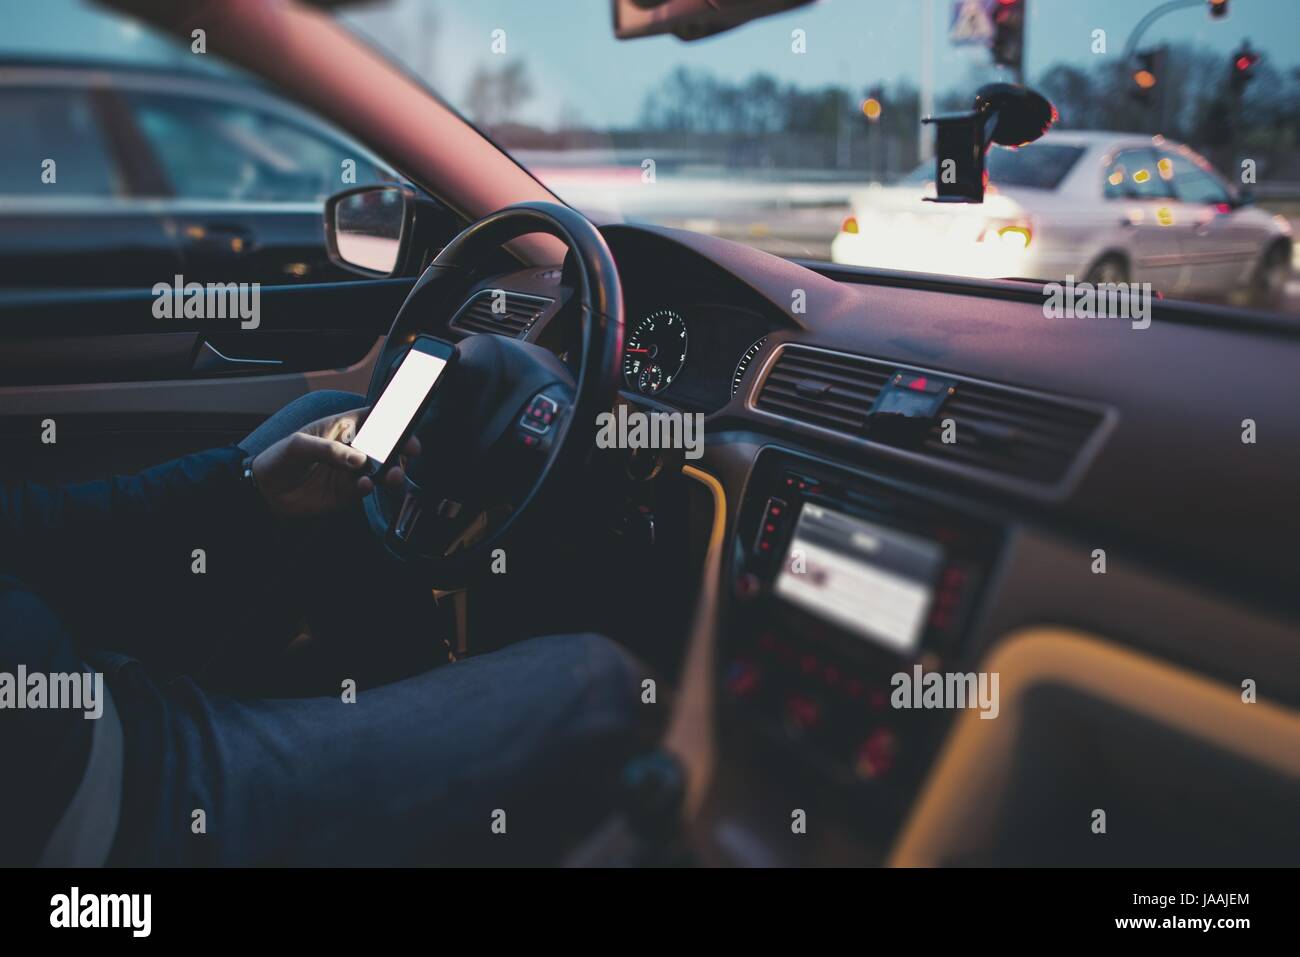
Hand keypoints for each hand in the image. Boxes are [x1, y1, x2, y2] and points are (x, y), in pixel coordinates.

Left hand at [250, 407, 420, 517]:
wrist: (264, 490)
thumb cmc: (280, 457)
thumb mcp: (300, 445)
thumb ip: (329, 450)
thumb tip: (359, 460)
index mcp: (343, 428)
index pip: (373, 419)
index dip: (392, 418)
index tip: (407, 422)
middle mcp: (352, 449)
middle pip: (385, 445)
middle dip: (401, 448)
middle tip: (410, 451)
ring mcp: (352, 472)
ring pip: (381, 470)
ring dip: (391, 472)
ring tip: (393, 476)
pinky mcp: (347, 493)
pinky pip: (366, 490)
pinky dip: (369, 488)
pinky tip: (364, 486)